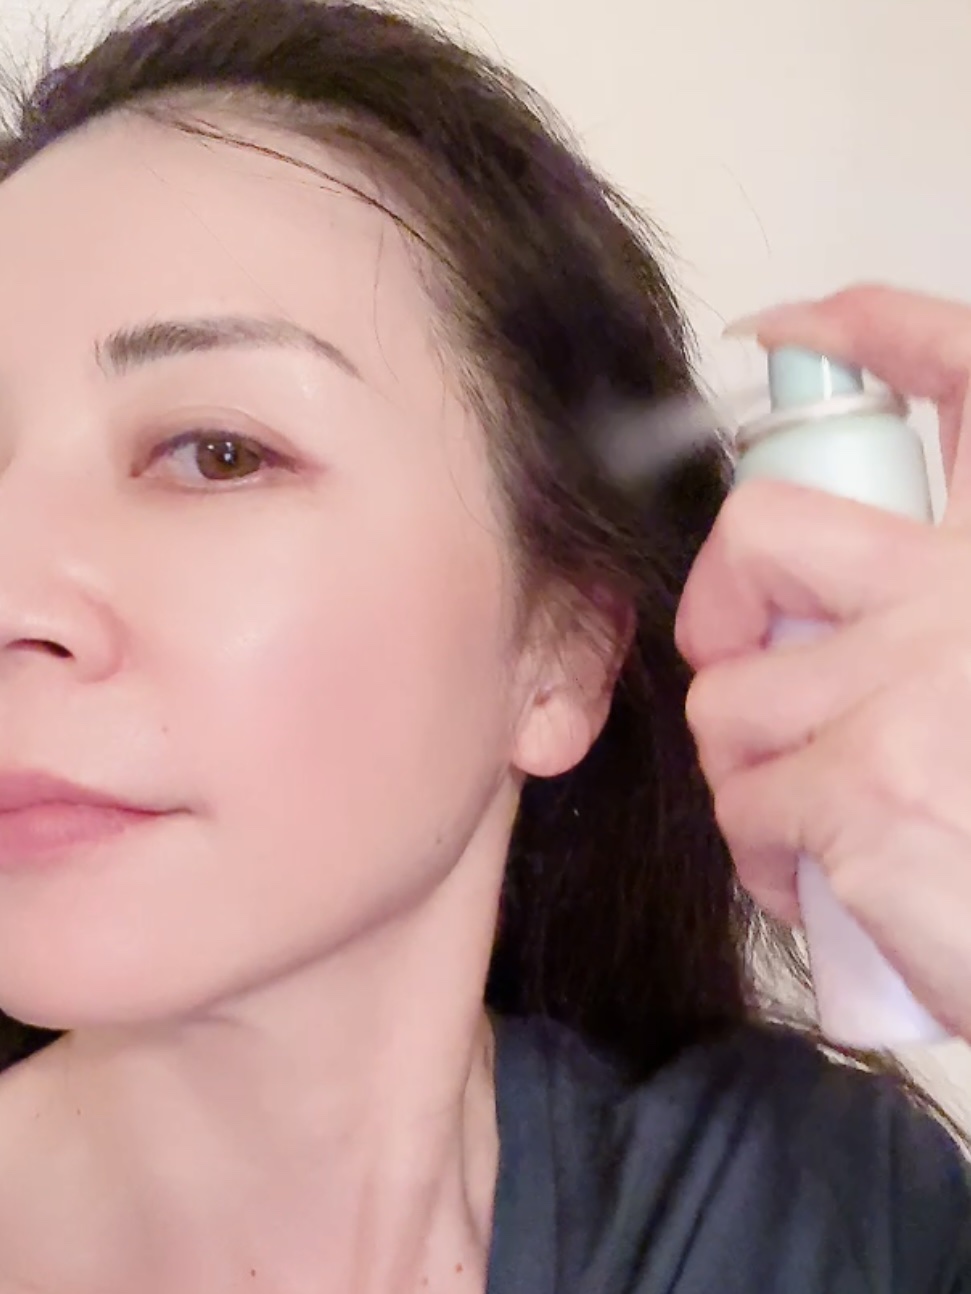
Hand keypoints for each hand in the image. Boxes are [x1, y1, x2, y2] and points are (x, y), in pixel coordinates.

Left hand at [675, 285, 970, 1041]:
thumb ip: (948, 622)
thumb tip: (830, 619)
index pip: (961, 371)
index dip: (867, 328)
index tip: (786, 328)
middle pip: (763, 531)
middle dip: (720, 602)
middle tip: (742, 659)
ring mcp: (913, 684)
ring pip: (729, 695)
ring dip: (746, 763)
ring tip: (806, 812)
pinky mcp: (863, 787)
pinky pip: (743, 804)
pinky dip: (763, 854)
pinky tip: (821, 881)